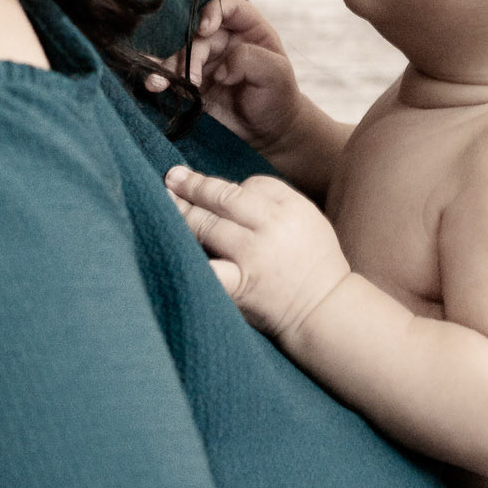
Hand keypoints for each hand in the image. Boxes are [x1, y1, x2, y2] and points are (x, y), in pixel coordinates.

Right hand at [147, 0, 303, 154]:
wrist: (269, 132)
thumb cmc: (278, 98)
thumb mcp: (276, 74)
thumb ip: (249, 60)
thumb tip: (220, 69)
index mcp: (249, 30)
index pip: (228, 7)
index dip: (214, 12)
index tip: (205, 29)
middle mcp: (225, 41)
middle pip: (199, 37)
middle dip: (191, 56)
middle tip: (194, 80)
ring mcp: (208, 63)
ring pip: (181, 56)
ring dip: (168, 69)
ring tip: (158, 84)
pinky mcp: (194, 85)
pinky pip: (173, 77)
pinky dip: (160, 79)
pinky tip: (152, 84)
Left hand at [164, 164, 351, 337]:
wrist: (324, 309)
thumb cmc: (314, 262)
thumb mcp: (307, 217)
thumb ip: (275, 199)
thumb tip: (231, 190)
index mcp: (289, 208)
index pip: (248, 185)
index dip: (224, 185)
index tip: (201, 185)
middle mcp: (270, 228)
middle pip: (221, 199)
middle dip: (191, 187)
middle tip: (170, 178)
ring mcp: (252, 257)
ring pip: (206, 226)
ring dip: (181, 214)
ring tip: (163, 202)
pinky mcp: (240, 286)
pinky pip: (207, 268)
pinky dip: (187, 258)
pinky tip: (166, 247)